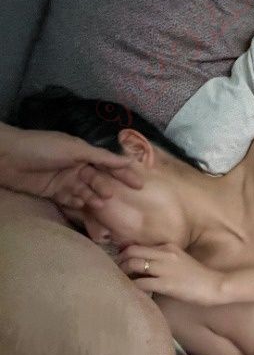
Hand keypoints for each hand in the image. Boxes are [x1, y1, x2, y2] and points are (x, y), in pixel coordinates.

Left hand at [0, 126, 143, 202]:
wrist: (7, 157)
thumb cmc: (43, 147)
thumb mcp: (74, 149)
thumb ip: (101, 157)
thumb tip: (128, 159)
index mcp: (83, 153)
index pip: (109, 164)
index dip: (124, 174)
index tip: (140, 185)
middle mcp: (76, 166)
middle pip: (97, 180)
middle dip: (106, 189)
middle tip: (112, 197)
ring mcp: (65, 180)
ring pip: (85, 192)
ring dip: (92, 198)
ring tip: (99, 205)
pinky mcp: (53, 192)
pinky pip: (70, 200)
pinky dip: (77, 204)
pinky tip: (82, 207)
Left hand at [115, 242, 222, 304]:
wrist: (216, 285)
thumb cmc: (200, 277)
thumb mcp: (181, 261)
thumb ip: (165, 260)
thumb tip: (147, 268)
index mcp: (168, 247)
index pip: (139, 246)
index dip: (126, 255)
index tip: (122, 263)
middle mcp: (164, 254)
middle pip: (131, 252)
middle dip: (120, 262)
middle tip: (117, 273)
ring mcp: (164, 268)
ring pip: (133, 265)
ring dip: (123, 274)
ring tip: (121, 282)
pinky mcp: (165, 284)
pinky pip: (140, 283)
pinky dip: (132, 287)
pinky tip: (130, 292)